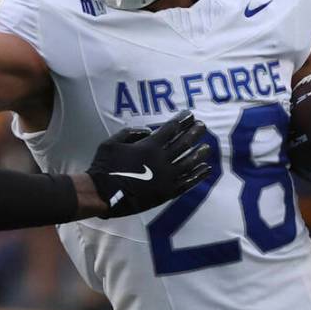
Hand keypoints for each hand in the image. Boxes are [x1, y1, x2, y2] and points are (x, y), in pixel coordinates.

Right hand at [87, 110, 211, 217]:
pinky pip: (188, 182)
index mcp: (149, 146)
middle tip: (203, 126)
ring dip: (200, 153)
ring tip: (207, 147)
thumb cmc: (104, 166)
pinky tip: (206, 169)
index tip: (189, 115)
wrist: (103, 194)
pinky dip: (198, 175)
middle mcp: (162, 160)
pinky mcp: (167, 192)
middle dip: (194, 132)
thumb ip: (130, 132)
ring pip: (189, 162)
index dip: (182, 120)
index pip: (171, 129)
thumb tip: (149, 131)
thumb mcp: (111, 142)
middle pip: (184, 143)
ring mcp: (166, 177)